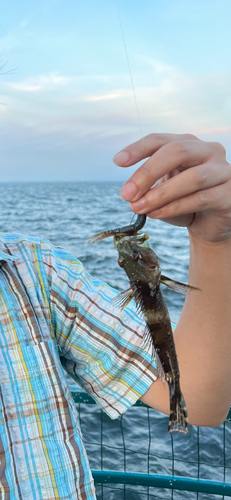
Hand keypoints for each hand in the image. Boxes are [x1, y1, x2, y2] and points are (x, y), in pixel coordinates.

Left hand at [113, 133, 230, 242]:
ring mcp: (223, 170)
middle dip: (147, 172)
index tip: (117, 161)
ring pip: (191, 177)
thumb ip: (149, 190)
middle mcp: (208, 151)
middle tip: (126, 193)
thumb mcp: (164, 192)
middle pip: (177, 151)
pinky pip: (200, 198)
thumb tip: (131, 196)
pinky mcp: (229, 193)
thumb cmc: (186, 203)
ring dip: (160, 194)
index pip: (161, 140)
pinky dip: (174, 207)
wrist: (212, 224)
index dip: (138, 148)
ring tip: (139, 207)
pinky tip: (156, 214)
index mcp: (189, 144)